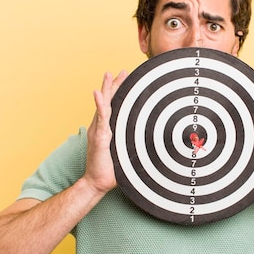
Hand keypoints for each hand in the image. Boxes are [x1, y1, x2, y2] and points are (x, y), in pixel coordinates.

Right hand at [84, 71, 127, 193]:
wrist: (98, 183)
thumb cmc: (114, 171)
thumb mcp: (129, 154)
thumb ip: (137, 145)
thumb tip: (156, 142)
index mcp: (109, 129)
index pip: (115, 106)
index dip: (120, 92)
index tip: (127, 79)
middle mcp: (102, 127)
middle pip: (109, 101)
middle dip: (115, 85)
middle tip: (123, 71)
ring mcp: (99, 130)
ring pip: (103, 105)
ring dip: (106, 89)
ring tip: (108, 75)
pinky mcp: (98, 137)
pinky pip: (100, 118)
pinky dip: (99, 104)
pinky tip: (98, 93)